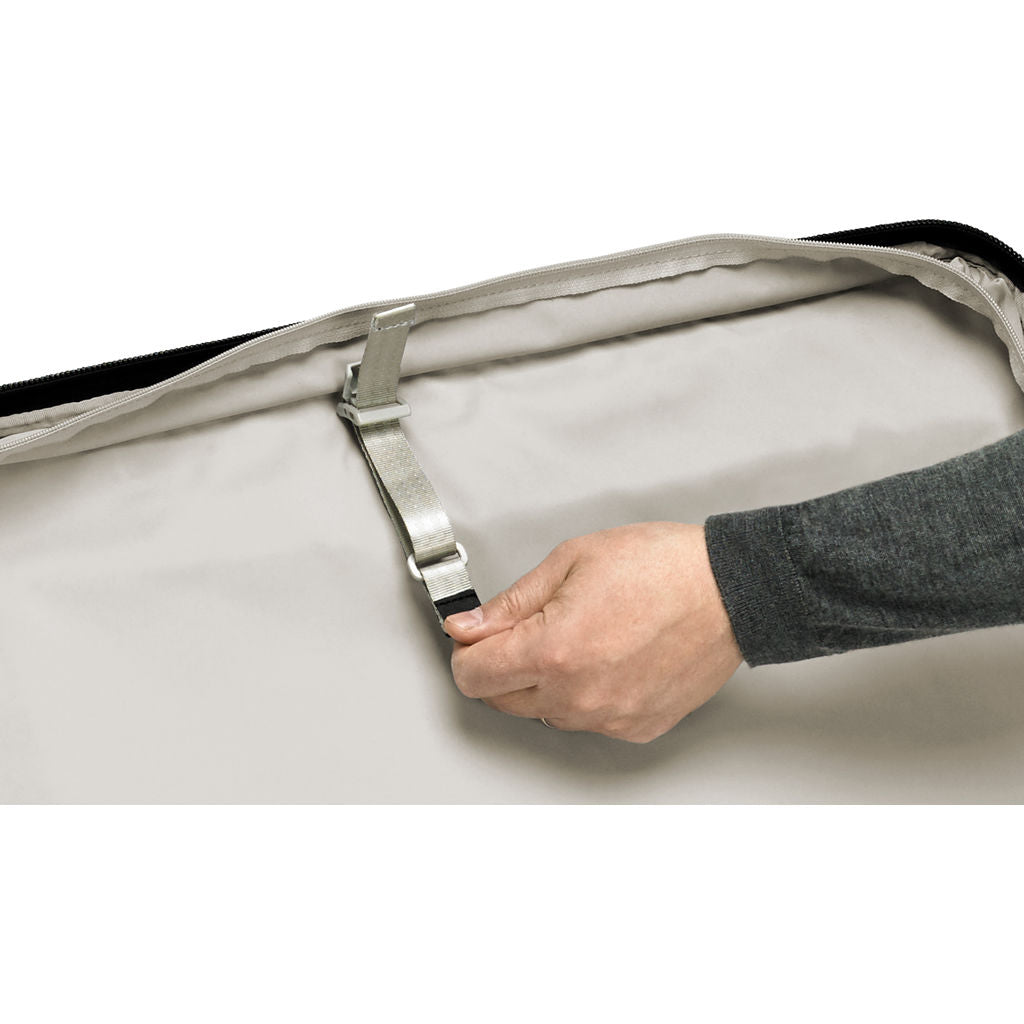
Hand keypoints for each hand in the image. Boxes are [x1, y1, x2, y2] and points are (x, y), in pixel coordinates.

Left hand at [445, 522, 743, 742]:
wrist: (730, 590)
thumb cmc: (662, 567)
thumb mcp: (571, 562)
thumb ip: (511, 603)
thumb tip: (468, 627)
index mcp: (553, 650)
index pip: (472, 676)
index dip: (468, 651)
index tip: (477, 636)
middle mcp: (577, 696)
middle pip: (502, 701)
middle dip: (503, 666)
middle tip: (533, 628)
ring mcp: (609, 718)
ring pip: (544, 712)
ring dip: (546, 682)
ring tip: (583, 636)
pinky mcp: (636, 727)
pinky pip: (587, 720)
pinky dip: (585, 694)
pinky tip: (608, 657)